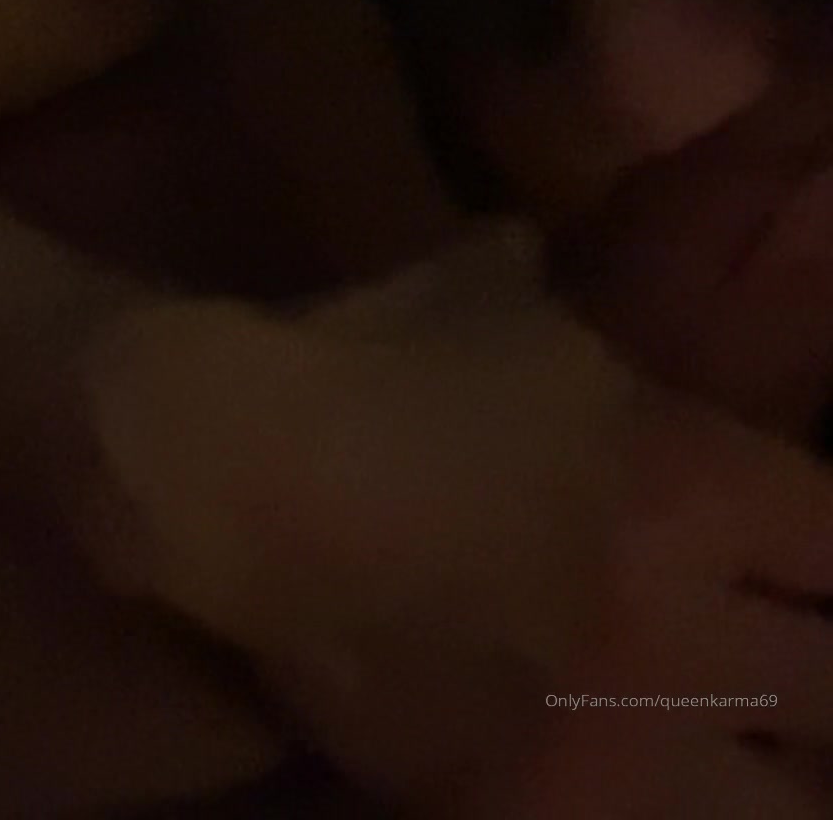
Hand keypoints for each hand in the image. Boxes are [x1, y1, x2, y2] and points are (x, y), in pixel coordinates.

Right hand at [78, 226, 832, 811]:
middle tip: (795, 673)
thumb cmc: (373, 358)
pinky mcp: (511, 807)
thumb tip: (526, 255)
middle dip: (826, 681)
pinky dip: (637, 811)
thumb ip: (540, 289)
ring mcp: (603, 730)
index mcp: (691, 480)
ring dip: (770, 783)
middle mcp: (680, 617)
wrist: (243, 473)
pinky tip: (622, 784)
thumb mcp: (480, 288)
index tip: (813, 567)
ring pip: (772, 814)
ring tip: (741, 762)